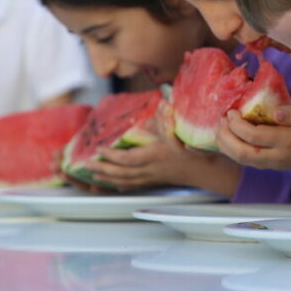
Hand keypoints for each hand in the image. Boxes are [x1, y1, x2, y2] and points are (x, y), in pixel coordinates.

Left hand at [84, 101, 230, 191]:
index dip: (111, 155)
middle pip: (121, 172)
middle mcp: (150, 170)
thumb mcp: (181, 132)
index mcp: (154, 156)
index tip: (99, 149)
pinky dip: (120, 185)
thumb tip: (164, 104)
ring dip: (107, 179)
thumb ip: (170, 119)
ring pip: (125, 181)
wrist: (204, 170)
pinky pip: (133, 186)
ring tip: (94, 175)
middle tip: (87, 165)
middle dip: (102, 169)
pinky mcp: (154, 182)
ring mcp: (151, 178)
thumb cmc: (193, 151)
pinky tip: (114, 184)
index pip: (127, 158)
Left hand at [215, 104, 290, 174]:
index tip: (231, 111)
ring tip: (220, 129)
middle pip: (242, 153)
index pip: (253, 135)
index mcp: (288, 142)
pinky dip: (234, 150)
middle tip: (220, 120)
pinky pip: (248, 161)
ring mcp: (275, 164)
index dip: (236, 123)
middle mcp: (279, 157)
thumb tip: (275, 111)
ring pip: (243, 160)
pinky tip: (230, 139)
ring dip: (227, 145)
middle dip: (225, 137)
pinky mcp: (273, 165)